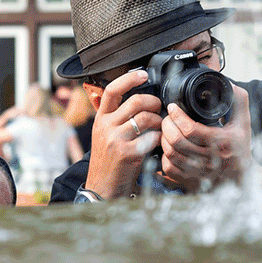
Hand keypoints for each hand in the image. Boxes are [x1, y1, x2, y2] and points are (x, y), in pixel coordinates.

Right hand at [84, 69, 162, 198]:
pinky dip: (159, 138)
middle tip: (159, 108)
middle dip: (154, 102)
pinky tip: (158, 143)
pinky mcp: (128, 153)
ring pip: (146, 118)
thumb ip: (117, 118)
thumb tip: (139, 100)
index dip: (129, 79)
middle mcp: (106, 126)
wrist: (102, 188)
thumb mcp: (105, 135)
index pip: (112, 90)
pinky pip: (152, 137)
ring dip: (159, 121)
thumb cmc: (108, 161)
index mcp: (101, 119)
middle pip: (135, 101)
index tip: (143, 74)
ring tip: (160, 127)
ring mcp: (116, 139)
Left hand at [158, 82, 252, 191]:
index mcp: (222, 142)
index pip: (191, 129)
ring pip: (170, 155)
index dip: (177, 116)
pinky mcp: (191, 181)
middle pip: (177, 142)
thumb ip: (238, 100)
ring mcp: (199, 172)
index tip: (173, 107)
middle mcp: (210, 160)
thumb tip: (228, 84)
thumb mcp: (244, 122)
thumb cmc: (241, 148)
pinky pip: (169, 170)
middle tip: (166, 117)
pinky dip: (163, 157)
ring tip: (166, 130)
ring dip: (163, 139)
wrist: (243, 178)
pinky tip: (167, 147)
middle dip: (166, 125)